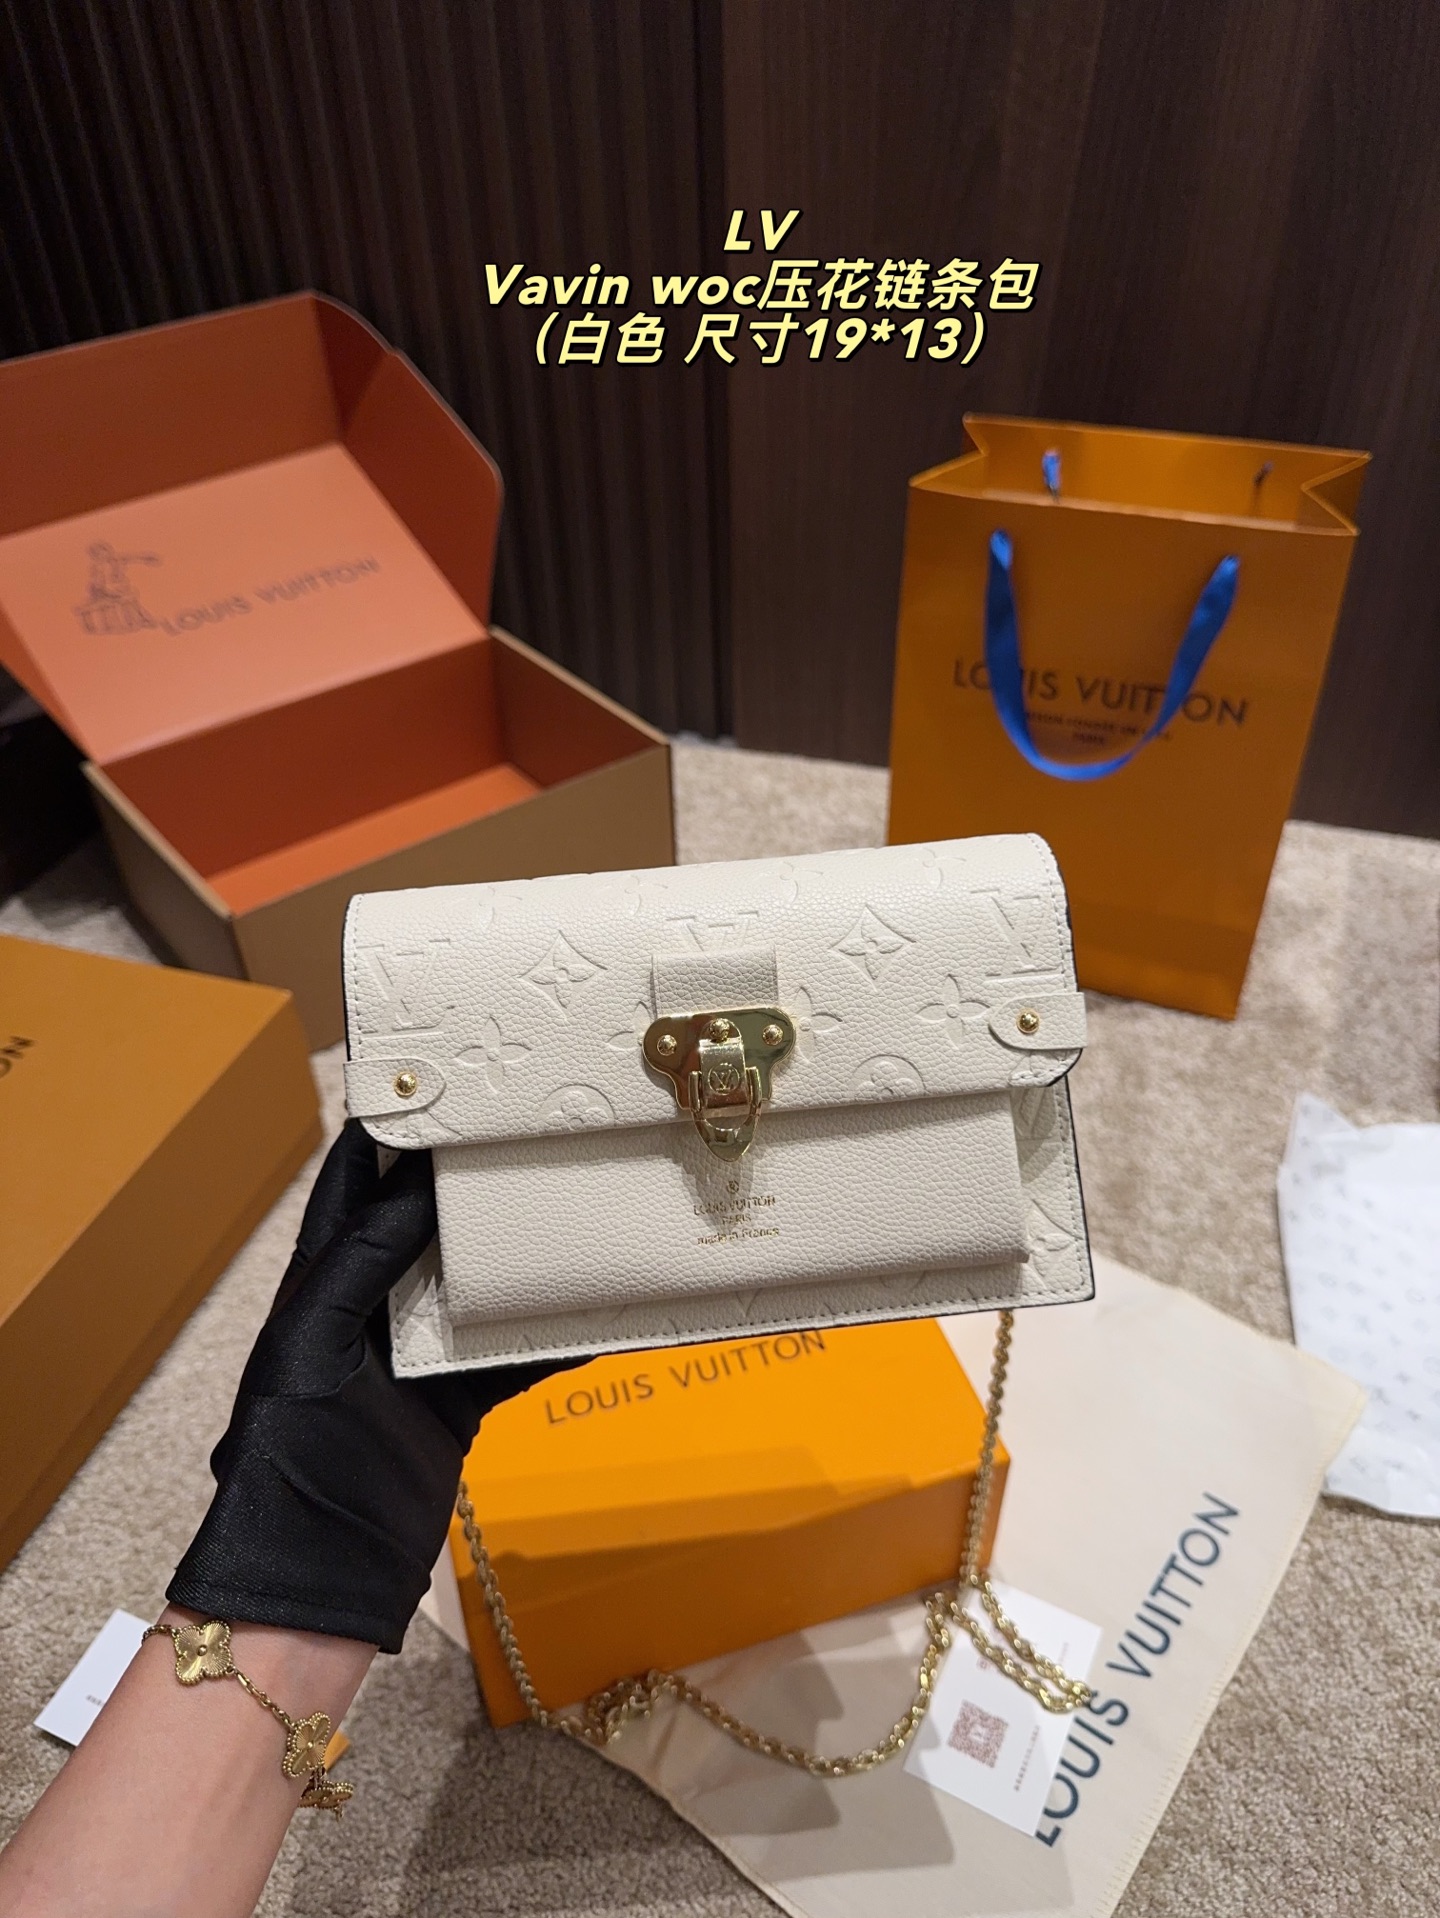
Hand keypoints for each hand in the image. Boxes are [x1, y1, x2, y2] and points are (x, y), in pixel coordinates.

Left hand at [169, 1122, 568, 1652]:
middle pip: (432, 1222)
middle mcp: (375, 1304)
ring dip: (525, 1253)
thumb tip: (424, 1185)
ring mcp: (420, 1354)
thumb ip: (365, 1260)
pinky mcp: (458, 1402)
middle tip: (541, 1131)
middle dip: (477, 1180)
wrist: (315, 1577)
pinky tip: (600, 1309)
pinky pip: (514, 1355)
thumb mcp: (317, 1343)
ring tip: (582, 1204)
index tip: (447, 1074)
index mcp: (323, 1278)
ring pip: (483, 1282)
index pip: (356, 1180)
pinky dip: (553, 1334)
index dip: (393, 1126)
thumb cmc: (291, 1455)